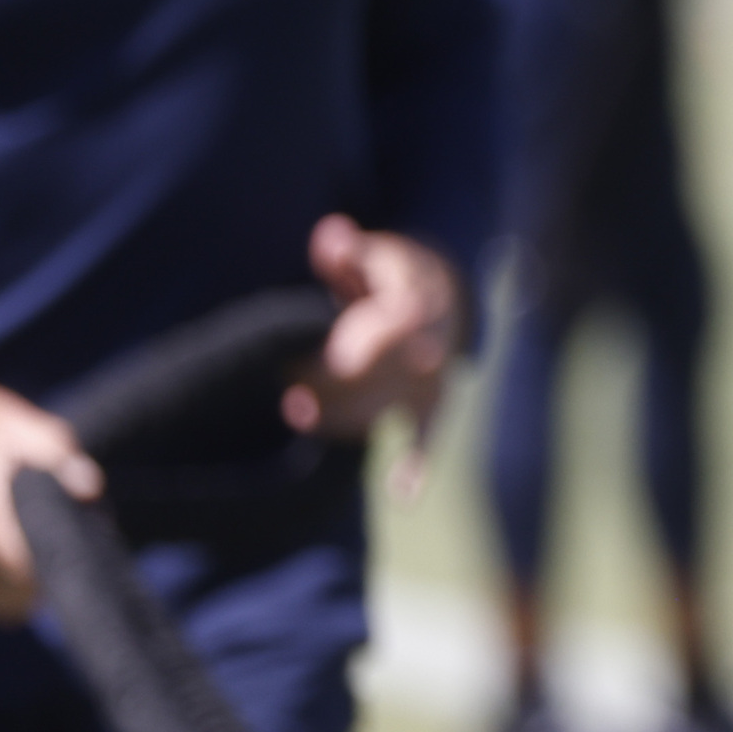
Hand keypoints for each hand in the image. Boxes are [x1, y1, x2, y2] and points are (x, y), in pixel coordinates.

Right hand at [0, 369, 100, 624]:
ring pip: (9, 602)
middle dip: (55, 573)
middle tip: (73, 539)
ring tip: (46, 545)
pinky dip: (13, 587)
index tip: (90, 540)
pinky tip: (25, 554)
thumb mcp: (20, 423)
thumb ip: (57, 456)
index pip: (35, 569)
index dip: (69, 559)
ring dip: (34, 585)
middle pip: (27, 594)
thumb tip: (90, 488)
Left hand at [285, 216, 459, 466]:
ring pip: (385, 407)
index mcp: (416, 304)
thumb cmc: (393, 275)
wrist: (444, 298)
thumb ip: (351, 251)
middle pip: (377, 377)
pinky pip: (425, 434)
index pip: (390, 328)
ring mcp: (431, 380)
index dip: (364, 344)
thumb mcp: (377, 253)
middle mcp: (428, 348)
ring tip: (297, 411)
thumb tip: (331, 237)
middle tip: (288, 389)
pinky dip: (417, 462)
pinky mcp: (431, 404)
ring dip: (341, 416)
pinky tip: (405, 494)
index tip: (333, 361)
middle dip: (328, 385)